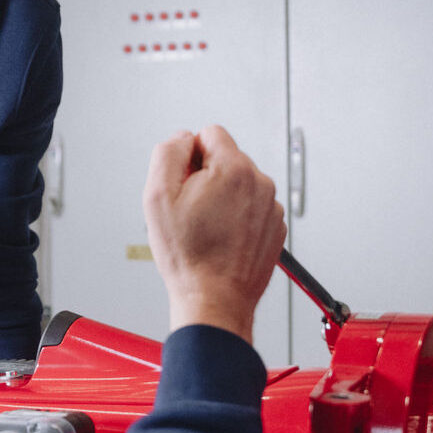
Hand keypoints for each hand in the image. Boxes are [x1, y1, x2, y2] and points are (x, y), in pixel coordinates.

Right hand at [141, 125, 285, 343]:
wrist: (215, 299)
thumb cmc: (189, 256)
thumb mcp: (157, 196)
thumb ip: (168, 153)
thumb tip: (183, 139)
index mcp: (235, 168)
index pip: (209, 133)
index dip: (189, 157)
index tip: (184, 185)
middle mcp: (260, 183)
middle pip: (226, 159)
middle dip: (206, 177)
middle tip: (192, 212)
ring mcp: (271, 207)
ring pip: (239, 185)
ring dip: (222, 198)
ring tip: (207, 229)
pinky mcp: (275, 227)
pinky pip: (251, 208)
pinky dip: (237, 218)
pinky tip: (222, 239)